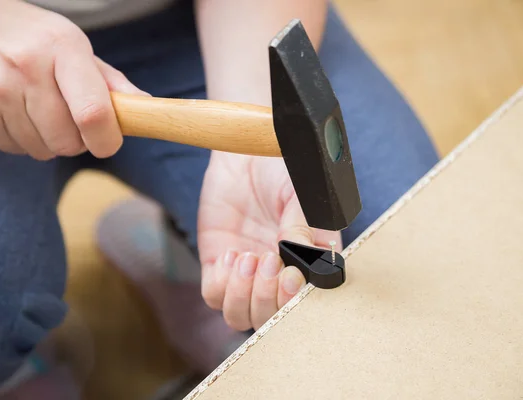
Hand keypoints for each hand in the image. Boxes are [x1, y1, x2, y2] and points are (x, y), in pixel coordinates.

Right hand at [0, 0, 145, 159]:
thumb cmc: (30, 37)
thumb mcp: (72, 45)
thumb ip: (109, 81)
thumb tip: (145, 108)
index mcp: (62, 48)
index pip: (93, 113)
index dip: (107, 139)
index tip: (108, 141)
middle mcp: (25, 68)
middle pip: (68, 142)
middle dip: (75, 139)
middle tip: (66, 116)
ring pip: (40, 150)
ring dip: (45, 140)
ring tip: (34, 108)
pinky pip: (10, 148)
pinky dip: (17, 138)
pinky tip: (11, 110)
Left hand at [198, 151, 340, 330]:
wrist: (247, 156)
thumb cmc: (282, 171)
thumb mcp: (301, 194)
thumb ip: (302, 226)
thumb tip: (297, 255)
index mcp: (308, 265)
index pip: (305, 304)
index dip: (295, 300)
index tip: (290, 274)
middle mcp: (277, 277)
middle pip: (271, 318)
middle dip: (267, 296)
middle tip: (267, 258)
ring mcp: (247, 275)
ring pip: (240, 316)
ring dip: (242, 294)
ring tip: (246, 256)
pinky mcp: (218, 266)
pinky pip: (214, 295)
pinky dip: (221, 283)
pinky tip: (232, 253)